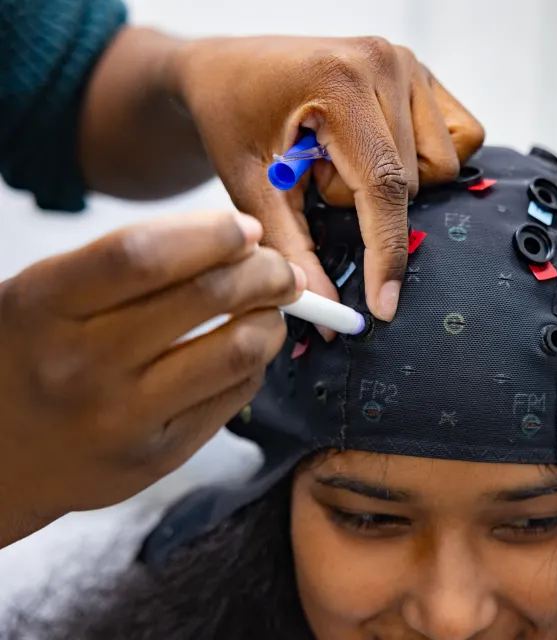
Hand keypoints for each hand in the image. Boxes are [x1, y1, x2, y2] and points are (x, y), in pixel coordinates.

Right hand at [0, 211, 303, 546]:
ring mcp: (122, 418)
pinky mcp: (158, 457)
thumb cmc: (30, 356)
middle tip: (279, 268)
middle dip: (264, 271)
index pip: (144, 256)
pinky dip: (254, 362)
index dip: (211, 234)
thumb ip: (128, 264)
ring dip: (270, 319)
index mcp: (43, 307)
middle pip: (205, 298)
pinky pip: (235, 395)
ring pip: (237, 351)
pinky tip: (244, 349)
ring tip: (270, 307)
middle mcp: (81, 365)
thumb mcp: (46, 295)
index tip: (246, 228)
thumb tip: (239, 238)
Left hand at [168, 35, 484, 325]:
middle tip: (316, 174)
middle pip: (412, 183)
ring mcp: (410, 63)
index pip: (383, 185)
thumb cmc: (233, 118)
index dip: (387, 253)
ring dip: (392, 183)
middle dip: (364, 203)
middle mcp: (384, 63)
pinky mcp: (424, 73)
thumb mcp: (251, 188)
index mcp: (338, 82)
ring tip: (343, 158)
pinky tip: (378, 150)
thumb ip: (293, 251)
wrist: (231, 70)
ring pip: (440, 168)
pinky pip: (458, 141)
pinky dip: (423, 162)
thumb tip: (328, 312)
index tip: (385, 304)